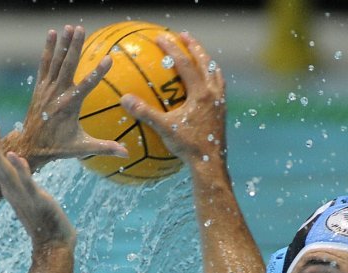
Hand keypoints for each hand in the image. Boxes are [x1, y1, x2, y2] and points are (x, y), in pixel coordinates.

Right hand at [0, 119, 75, 247]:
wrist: (53, 244)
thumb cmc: (46, 222)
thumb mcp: (32, 199)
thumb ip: (26, 185)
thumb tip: (22, 170)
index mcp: (11, 189)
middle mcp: (12, 191)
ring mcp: (22, 195)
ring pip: (5, 172)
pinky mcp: (36, 199)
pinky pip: (26, 181)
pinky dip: (20, 168)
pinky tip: (14, 155)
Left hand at [14, 25, 129, 164]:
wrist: (31, 145)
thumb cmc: (59, 148)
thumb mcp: (82, 148)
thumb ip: (104, 148)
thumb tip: (127, 154)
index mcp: (69, 106)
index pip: (87, 86)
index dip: (98, 72)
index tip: (109, 59)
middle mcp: (57, 94)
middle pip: (68, 66)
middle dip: (75, 46)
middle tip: (81, 29)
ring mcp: (47, 88)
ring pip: (56, 61)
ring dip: (63, 43)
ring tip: (70, 27)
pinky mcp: (40, 86)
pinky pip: (44, 64)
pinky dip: (48, 49)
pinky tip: (52, 34)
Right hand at [119, 32, 226, 167]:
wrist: (211, 164)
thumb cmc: (188, 146)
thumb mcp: (165, 129)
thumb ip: (145, 113)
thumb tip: (125, 100)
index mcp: (200, 94)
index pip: (185, 63)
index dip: (171, 48)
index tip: (160, 37)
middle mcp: (213, 94)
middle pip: (205, 62)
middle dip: (194, 46)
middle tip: (184, 35)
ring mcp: (220, 103)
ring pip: (215, 74)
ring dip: (206, 61)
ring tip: (199, 55)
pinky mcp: (222, 112)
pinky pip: (218, 88)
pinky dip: (211, 79)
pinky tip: (204, 84)